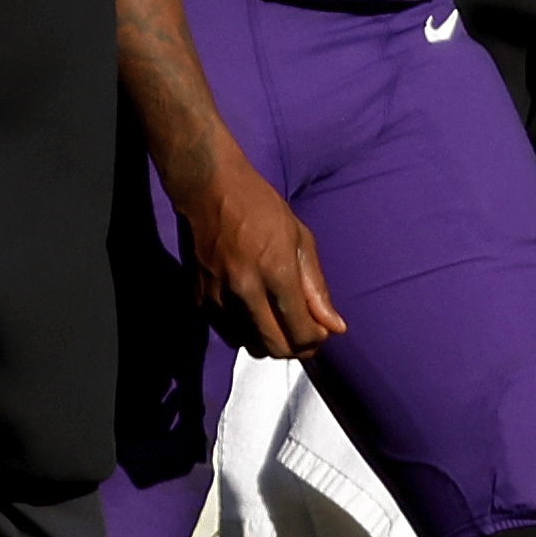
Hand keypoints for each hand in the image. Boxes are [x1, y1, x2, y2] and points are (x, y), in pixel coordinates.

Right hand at [169, 153, 342, 358]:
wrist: (209, 188)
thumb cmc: (259, 206)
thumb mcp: (299, 238)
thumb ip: (316, 288)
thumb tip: (335, 327)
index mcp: (276, 270)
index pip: (301, 330)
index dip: (316, 339)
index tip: (321, 332)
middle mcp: (245, 289)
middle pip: (275, 347)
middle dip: (296, 348)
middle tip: (305, 335)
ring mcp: (218, 296)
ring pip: (251, 345)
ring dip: (270, 341)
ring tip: (280, 322)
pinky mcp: (199, 298)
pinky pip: (228, 333)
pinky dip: (245, 331)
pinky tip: (254, 312)